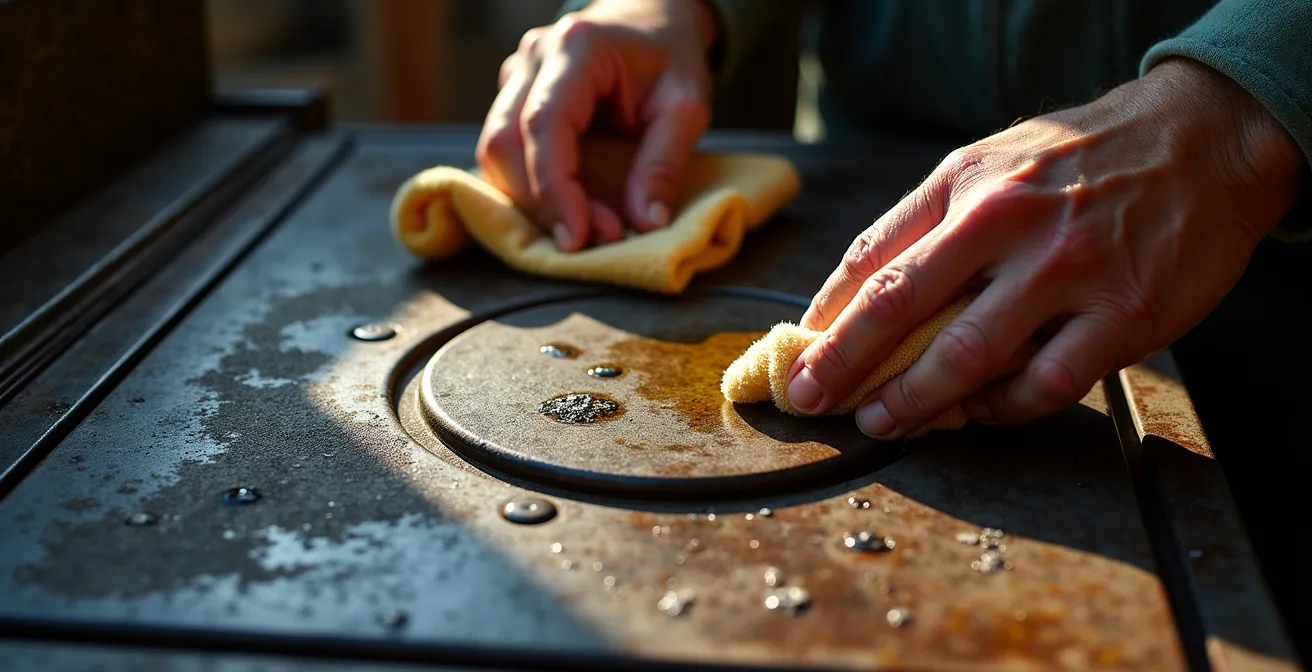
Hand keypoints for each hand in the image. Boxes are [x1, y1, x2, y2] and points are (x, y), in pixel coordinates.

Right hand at [475, 0, 717, 251]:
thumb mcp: (686, 106)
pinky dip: (535, 188)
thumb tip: (646, 224)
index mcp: (577, 48)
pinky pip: (508, 153)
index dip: (554, 188)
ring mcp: (517, 75)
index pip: (544, 124)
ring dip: (537, 201)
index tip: (578, 237)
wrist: (653, 19)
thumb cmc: (671, 56)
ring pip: (497, 152)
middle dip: (545, 203)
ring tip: (592, 225)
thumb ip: (665, 163)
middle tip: (596, 239)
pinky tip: (574, 207)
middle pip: (506, 143)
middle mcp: (534, 57)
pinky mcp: (514, 98)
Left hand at [789, 58, 1305, 438]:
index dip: (826, 316)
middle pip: (901, 304)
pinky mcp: (1124, 313)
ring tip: (881, 422)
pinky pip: (1047, 383)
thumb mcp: (992, 162)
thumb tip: (854, 295)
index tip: (798, 355)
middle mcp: (1009, 221)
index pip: (873, 256)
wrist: (1204, 138)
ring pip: (968, 354)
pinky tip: (980, 412)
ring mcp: (1068, 269)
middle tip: (810, 400)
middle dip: (843, 362)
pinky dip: (1004, 408)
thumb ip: (926, 222)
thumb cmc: (1082, 159)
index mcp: (967, 183)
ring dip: (912, 398)